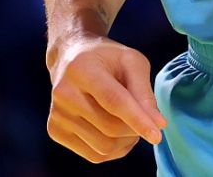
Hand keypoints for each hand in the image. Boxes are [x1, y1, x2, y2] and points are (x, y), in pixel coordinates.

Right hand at [46, 35, 167, 162]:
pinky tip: (117, 133)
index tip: (157, 135)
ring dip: (126, 141)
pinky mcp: (55, 131)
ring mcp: (57, 114)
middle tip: (146, 119)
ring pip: (104, 146)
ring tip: (131, 124)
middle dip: (135, 129)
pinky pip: (94, 155)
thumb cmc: (108, 59)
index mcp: (82, 69)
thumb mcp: (132, 62)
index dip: (137, 119)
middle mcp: (64, 92)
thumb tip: (158, 125)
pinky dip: (114, 150)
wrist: (72, 57)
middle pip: (110, 127)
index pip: (113, 101)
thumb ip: (145, 93)